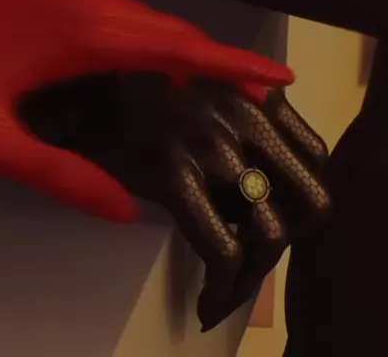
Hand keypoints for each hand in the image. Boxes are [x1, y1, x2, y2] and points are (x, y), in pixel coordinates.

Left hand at [0, 0, 292, 222]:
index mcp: (75, 33)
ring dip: (173, 46)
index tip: (278, 74)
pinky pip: (107, 8)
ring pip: (136, 15)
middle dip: (211, 58)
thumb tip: (126, 209)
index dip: (231, 62)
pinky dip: (137, 35)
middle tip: (249, 93)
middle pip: (164, 27)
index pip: (175, 47)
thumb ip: (63, 176)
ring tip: (200, 84)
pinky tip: (136, 61)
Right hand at [20, 72, 329, 328]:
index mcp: (256, 93)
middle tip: (256, 262)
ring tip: (228, 290)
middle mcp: (246, 115)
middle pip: (310, 201)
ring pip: (270, 233)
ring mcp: (212, 146)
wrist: (70, 83)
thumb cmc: (133, 88)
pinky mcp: (173, 174)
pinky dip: (223, 288)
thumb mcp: (201, 85)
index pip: (316, 158)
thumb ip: (240, 114)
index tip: (279, 224)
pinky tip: (207, 303)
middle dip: (289, 241)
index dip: (303, 202)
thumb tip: (259, 171)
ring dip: (254, 275)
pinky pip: (221, 249)